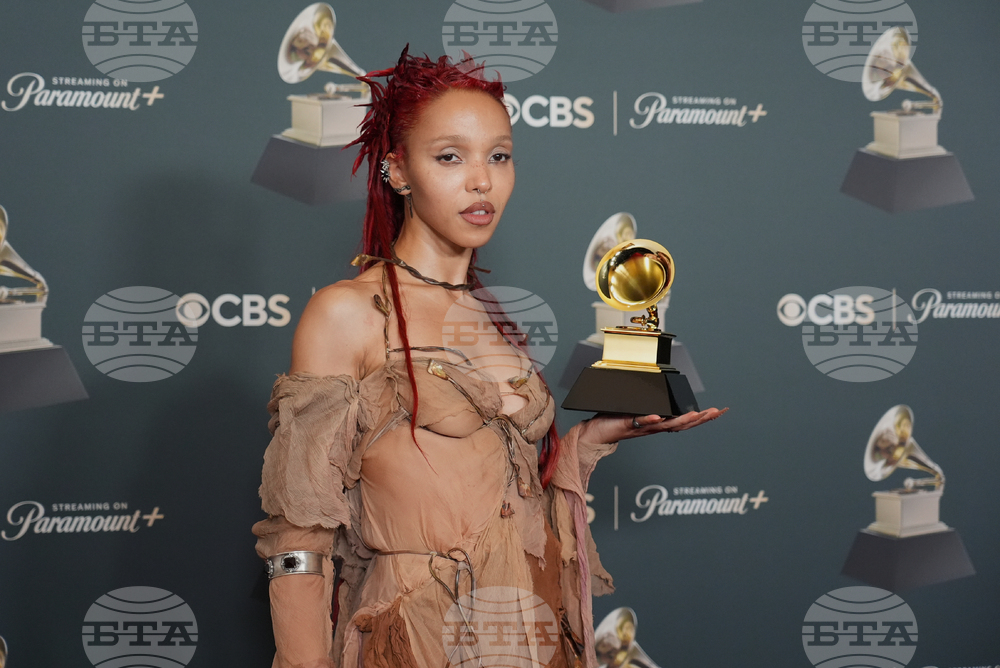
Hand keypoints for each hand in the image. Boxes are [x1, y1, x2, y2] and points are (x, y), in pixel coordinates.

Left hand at [579, 407, 727, 443]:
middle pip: (680, 425)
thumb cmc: (614, 421)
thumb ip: (650, 407)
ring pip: (665, 425)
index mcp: (657, 423)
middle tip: (715, 413)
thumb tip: (662, 400)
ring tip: (696, 415)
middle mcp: (652, 427)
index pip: (683, 421)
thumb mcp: (637, 411)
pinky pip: (640, 422)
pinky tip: (660, 417)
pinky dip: (650, 420)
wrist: (595, 433)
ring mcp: (641, 427)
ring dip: (681, 420)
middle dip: (699, 419)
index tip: (717, 412)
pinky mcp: (627, 424)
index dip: (701, 418)